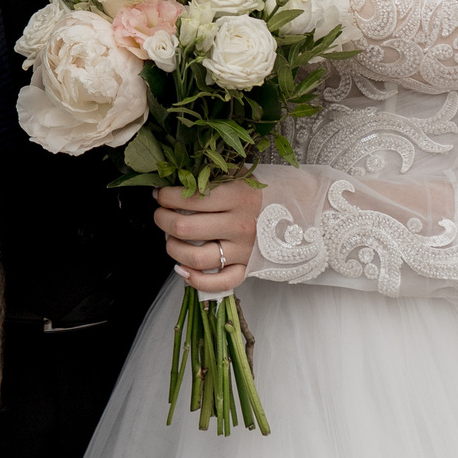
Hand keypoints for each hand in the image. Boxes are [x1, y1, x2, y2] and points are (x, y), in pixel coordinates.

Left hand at [155, 182, 258, 296]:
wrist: (297, 212)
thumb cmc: (261, 192)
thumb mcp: (239, 174)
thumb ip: (210, 175)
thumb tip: (176, 176)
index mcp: (237, 196)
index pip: (190, 199)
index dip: (166, 196)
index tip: (160, 194)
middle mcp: (240, 225)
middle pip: (185, 227)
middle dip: (163, 219)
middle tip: (161, 213)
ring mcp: (243, 250)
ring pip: (195, 257)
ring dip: (173, 247)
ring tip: (170, 237)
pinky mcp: (247, 268)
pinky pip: (220, 283)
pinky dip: (196, 280)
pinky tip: (181, 269)